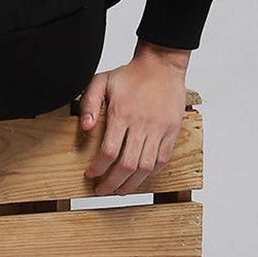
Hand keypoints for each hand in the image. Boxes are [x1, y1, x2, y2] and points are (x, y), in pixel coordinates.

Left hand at [78, 40, 189, 195]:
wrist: (161, 66)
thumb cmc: (130, 74)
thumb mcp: (101, 81)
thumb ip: (89, 103)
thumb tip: (85, 128)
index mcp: (122, 114)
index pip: (109, 151)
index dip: (98, 168)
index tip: (90, 174)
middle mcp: (141, 124)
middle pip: (127, 164)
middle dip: (112, 183)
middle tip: (102, 190)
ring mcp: (159, 129)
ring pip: (146, 167)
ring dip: (132, 183)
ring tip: (120, 190)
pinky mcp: (172, 131)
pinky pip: (163, 159)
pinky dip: (151, 173)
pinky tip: (140, 178)